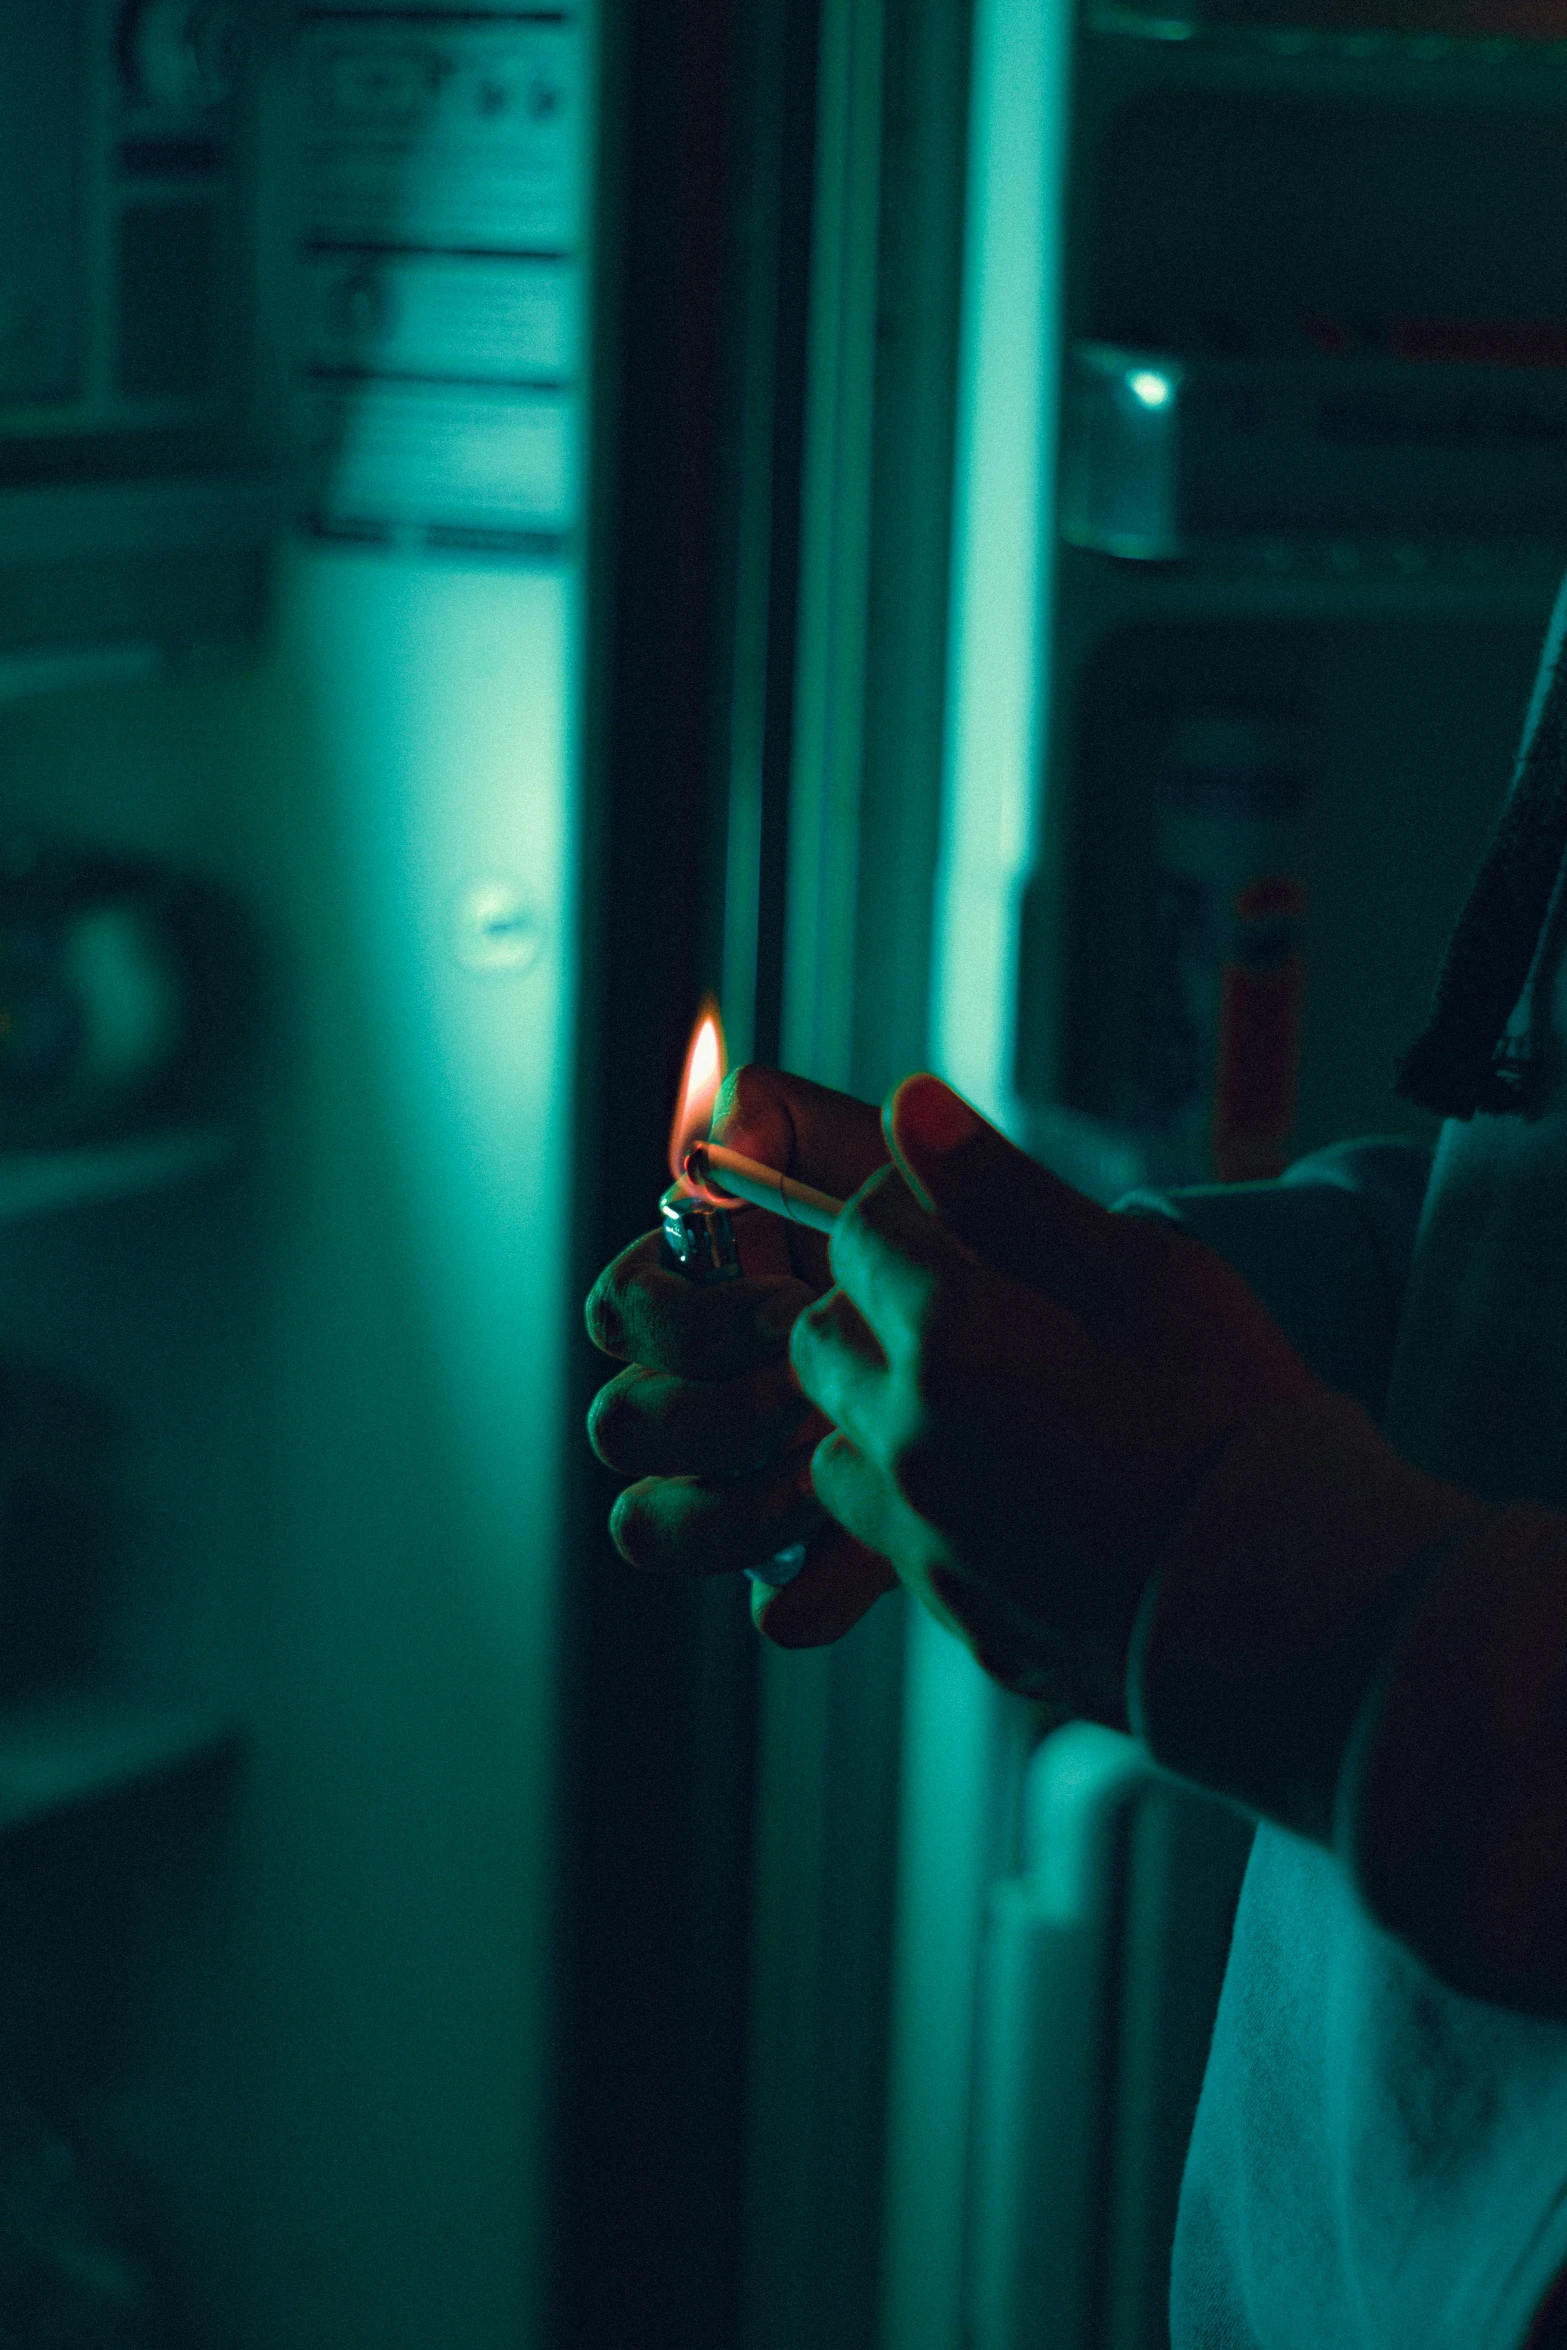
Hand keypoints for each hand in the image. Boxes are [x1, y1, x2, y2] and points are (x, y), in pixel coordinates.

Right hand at [584, 1066, 899, 1643]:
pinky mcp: (809, 1563)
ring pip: (649, 1525)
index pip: (619, 1312)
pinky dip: (814, 1587)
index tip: (788, 1302)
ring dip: (732, 1503)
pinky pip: (771, 1607)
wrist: (1064, 1339)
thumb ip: (786, 1121)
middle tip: (806, 1390)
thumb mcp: (880, 1162)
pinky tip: (867, 1555)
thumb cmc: (950, 1235)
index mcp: (703, 1299)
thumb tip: (706, 1135)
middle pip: (618, 1426)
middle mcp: (703, 1396)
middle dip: (710, 1409)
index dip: (685, 1319)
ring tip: (824, 1469)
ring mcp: (743, 1486)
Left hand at [789, 1074, 1322, 1720]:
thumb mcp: (1145, 1273)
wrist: (1297, 1608)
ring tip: (991, 1405)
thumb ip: (1008, 1190)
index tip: (978, 1228)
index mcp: (951, 1339)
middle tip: (983, 1310)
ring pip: (835, 1440)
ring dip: (882, 1406)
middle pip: (820, 1333)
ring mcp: (924, 1536)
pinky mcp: (953, 1609)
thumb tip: (912, 1106)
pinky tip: (1013, 1489)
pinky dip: (917, 1496)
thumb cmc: (1236, 1423)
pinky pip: (886, 1532)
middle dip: (876, 1304)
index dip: (916, 1210)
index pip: (860, 1229)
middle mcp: (909, 1441)